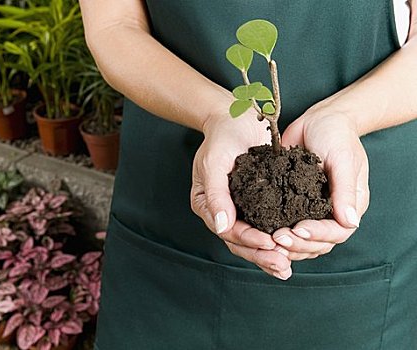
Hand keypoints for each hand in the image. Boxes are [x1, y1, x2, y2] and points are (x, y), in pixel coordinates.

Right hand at [191, 110, 291, 279]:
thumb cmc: (222, 136)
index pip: (227, 230)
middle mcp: (222, 211)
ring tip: (287, 267)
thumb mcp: (214, 162)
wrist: (236, 117)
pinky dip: (277, 240)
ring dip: (269, 255)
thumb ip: (216, 194)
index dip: (247, 240)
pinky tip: (293, 251)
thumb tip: (221, 226)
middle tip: (282, 266)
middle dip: (261, 256)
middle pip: (239, 242)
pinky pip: (266, 226)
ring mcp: (240, 208)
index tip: (269, 244)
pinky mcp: (257, 203)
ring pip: (252, 240)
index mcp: (207, 204)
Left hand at [272, 106, 369, 260]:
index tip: (298, 230)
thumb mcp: (343, 158)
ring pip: (302, 241)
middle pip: (318, 243)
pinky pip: (287, 225)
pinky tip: (262, 233)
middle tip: (277, 237)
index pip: (337, 232)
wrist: (319, 118)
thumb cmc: (337, 134)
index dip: (318, 236)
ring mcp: (312, 210)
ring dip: (287, 245)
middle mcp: (331, 212)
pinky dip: (276, 232)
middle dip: (298, 244)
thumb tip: (350, 222)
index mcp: (349, 204)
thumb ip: (345, 190)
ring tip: (268, 240)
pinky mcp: (293, 203)